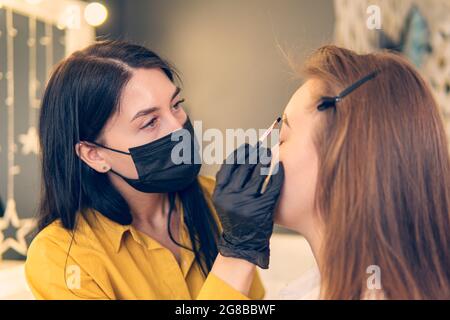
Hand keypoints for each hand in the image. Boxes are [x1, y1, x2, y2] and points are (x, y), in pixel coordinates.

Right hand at [212, 143, 283, 268]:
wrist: (242, 244)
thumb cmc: (236, 219)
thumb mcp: (224, 201)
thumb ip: (227, 182)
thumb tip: (239, 157)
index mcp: (219, 193)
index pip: (229, 165)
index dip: (239, 153)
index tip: (247, 146)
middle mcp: (230, 197)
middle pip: (243, 167)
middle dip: (254, 154)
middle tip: (262, 147)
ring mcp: (245, 204)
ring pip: (257, 174)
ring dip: (265, 161)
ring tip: (270, 154)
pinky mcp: (260, 209)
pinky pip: (270, 186)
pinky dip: (276, 175)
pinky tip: (279, 167)